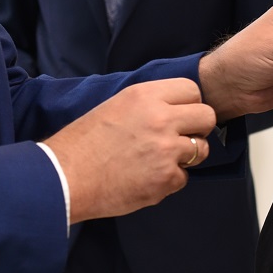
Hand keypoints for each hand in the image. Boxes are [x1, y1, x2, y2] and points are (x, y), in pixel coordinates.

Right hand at [46, 78, 217, 222]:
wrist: (65, 177)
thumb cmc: (83, 144)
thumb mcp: (115, 106)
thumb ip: (148, 104)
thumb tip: (175, 110)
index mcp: (145, 96)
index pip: (193, 91)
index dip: (189, 105)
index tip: (181, 115)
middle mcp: (160, 118)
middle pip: (207, 117)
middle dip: (198, 129)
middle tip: (179, 138)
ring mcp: (166, 150)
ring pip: (202, 149)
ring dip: (186, 157)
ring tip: (159, 160)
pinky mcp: (166, 179)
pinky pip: (184, 178)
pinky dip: (168, 181)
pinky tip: (145, 178)